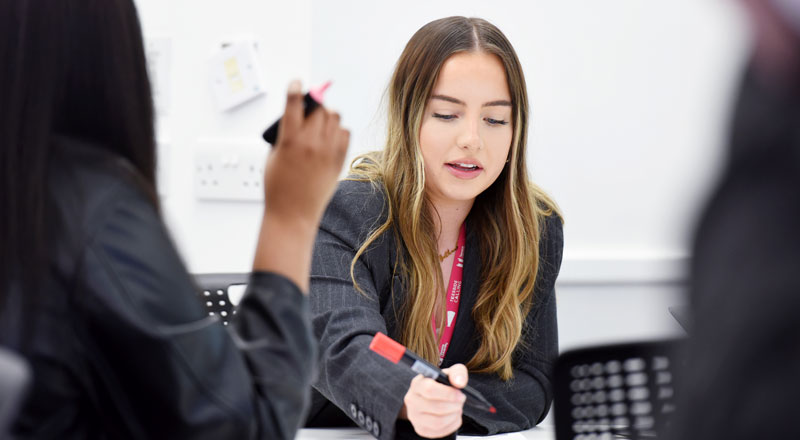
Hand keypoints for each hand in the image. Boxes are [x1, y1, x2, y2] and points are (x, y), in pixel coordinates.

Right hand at [263, 80, 348, 228]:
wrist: (293, 214)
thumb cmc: (278, 188)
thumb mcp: (272, 157)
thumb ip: (284, 135)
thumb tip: (296, 119)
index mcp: (289, 140)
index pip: (294, 103)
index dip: (295, 89)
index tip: (296, 84)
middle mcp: (311, 143)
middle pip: (319, 107)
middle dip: (313, 105)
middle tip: (309, 110)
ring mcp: (327, 151)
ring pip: (335, 117)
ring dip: (326, 115)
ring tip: (319, 124)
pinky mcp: (338, 161)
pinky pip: (345, 134)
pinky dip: (338, 131)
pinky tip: (330, 136)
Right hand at [402, 364, 468, 437]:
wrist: (430, 397)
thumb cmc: (440, 384)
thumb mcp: (449, 373)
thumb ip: (457, 373)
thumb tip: (459, 383)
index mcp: (417, 384)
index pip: (429, 389)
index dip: (448, 393)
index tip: (460, 394)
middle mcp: (411, 400)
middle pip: (436, 407)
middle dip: (454, 405)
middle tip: (461, 401)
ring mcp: (414, 417)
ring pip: (438, 422)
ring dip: (454, 415)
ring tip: (457, 408)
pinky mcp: (420, 429)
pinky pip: (439, 431)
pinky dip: (452, 425)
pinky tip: (453, 416)